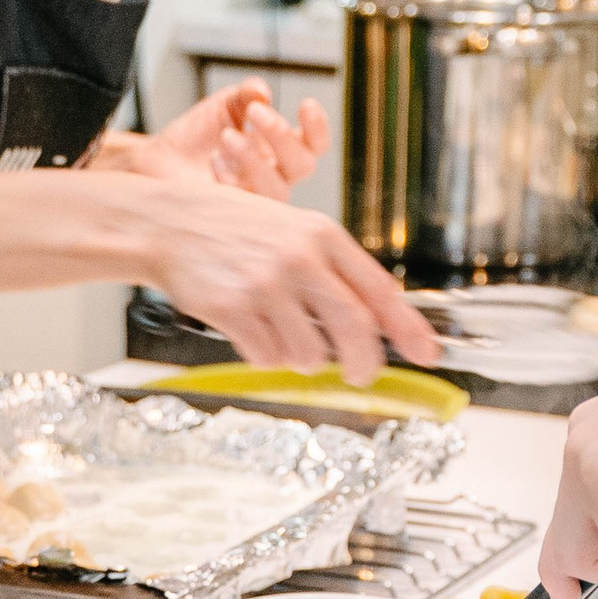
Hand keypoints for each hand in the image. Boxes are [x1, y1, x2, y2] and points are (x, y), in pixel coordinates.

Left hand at [95, 82, 327, 200]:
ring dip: (255, 158)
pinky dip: (230, 179)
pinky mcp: (232, 215)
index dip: (318, 127)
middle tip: (254, 111)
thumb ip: (245, 95)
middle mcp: (274, 177)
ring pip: (277, 190)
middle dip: (281, 135)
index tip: (305, 103)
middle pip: (303, 166)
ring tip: (227, 136)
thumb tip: (261, 90)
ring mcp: (254, 199)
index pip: (314, 145)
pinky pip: (246, 207)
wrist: (158, 160)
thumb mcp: (223, 106)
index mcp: (279, 151)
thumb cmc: (196, 136)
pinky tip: (213, 160)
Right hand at [132, 181, 441, 382]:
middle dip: (366, 363)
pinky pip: (268, 358)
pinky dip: (266, 356)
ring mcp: (266, 285)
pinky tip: (252, 330)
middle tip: (362, 375)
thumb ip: (335, 270)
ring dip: (303, 358)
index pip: (379, 290)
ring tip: (282, 332)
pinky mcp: (233, 309)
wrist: (170, 223)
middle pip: (355, 329)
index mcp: (323, 236)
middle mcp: (300, 259)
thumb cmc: (237, 229)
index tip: (427, 353)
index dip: (407, 328)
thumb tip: (376, 321)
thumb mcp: (295, 232)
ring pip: (310, 353)